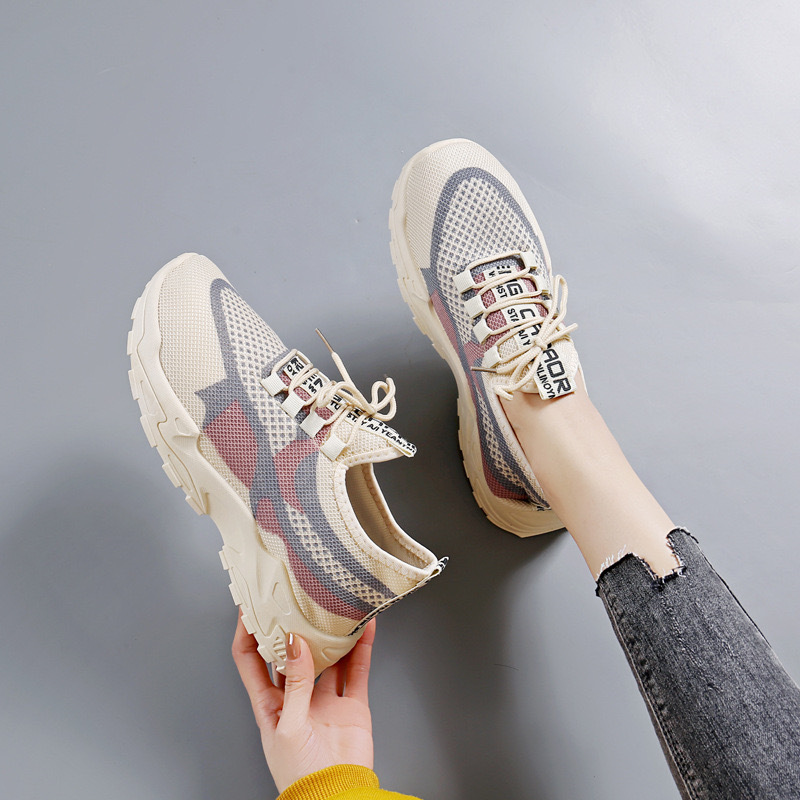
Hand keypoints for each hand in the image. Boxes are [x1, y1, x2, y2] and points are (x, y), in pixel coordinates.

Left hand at [232, 613, 375, 793]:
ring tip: (332, 608)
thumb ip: (294, 684)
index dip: (247, 634)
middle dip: (291, 626)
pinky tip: (365, 629)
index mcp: (269, 704)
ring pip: (327, 657)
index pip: (251, 661)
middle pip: (291, 653)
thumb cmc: (300, 775)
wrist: (335, 797)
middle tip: (294, 598)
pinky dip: (362, 648)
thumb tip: (295, 643)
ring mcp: (325, 699)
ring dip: (330, 634)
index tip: (249, 608)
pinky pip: (357, 669)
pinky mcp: (351, 704)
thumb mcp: (288, 726)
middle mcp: (296, 697)